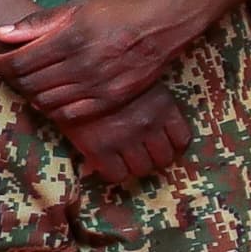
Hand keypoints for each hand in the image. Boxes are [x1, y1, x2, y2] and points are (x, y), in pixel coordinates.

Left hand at [0, 0, 191, 121]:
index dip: (2, 63)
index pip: (20, 61)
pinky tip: (52, 98)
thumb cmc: (120, 12)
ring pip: (47, 101)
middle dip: (14, 79)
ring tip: (32, 84)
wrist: (165, 25)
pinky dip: (54, 108)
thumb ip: (39, 23)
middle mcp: (82, 65)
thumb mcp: (78, 8)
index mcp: (70, 39)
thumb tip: (2, 34)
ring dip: (32, 95)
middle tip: (12, 73)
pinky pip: (71, 113)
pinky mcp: (112, 98)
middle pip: (30, 83)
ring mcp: (98, 85)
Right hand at [60, 83, 189, 186]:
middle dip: (153, 159)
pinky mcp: (99, 148)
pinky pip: (117, 175)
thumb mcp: (139, 84)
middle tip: (140, 154)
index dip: (172, 148)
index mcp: (163, 105)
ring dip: (134, 167)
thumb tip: (163, 128)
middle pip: (164, 159)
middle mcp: (148, 123)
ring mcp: (125, 137)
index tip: (160, 147)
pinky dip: (114, 172)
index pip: (182, 141)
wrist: (68, 76)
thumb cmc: (105, 78)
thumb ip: (155, 105)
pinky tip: (107, 162)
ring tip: (123, 158)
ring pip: (142, 170)